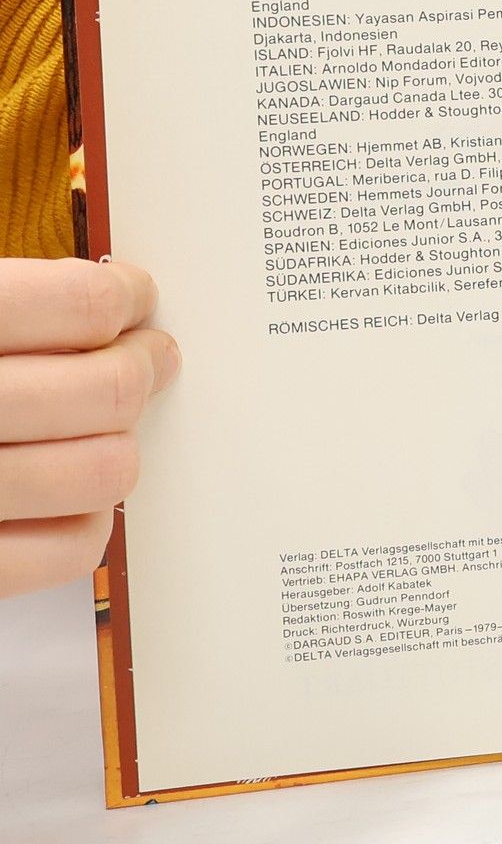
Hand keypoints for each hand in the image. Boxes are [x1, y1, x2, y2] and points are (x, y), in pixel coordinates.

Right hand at [0, 260, 178, 596]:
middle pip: (107, 388)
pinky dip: (85, 519)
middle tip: (144, 357)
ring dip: (119, 443)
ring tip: (104, 424)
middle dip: (140, 368)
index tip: (133, 297)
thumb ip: (15, 304)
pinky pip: (72, 548)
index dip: (124, 296)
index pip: (79, 302)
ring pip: (107, 469)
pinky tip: (65, 492)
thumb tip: (111, 295)